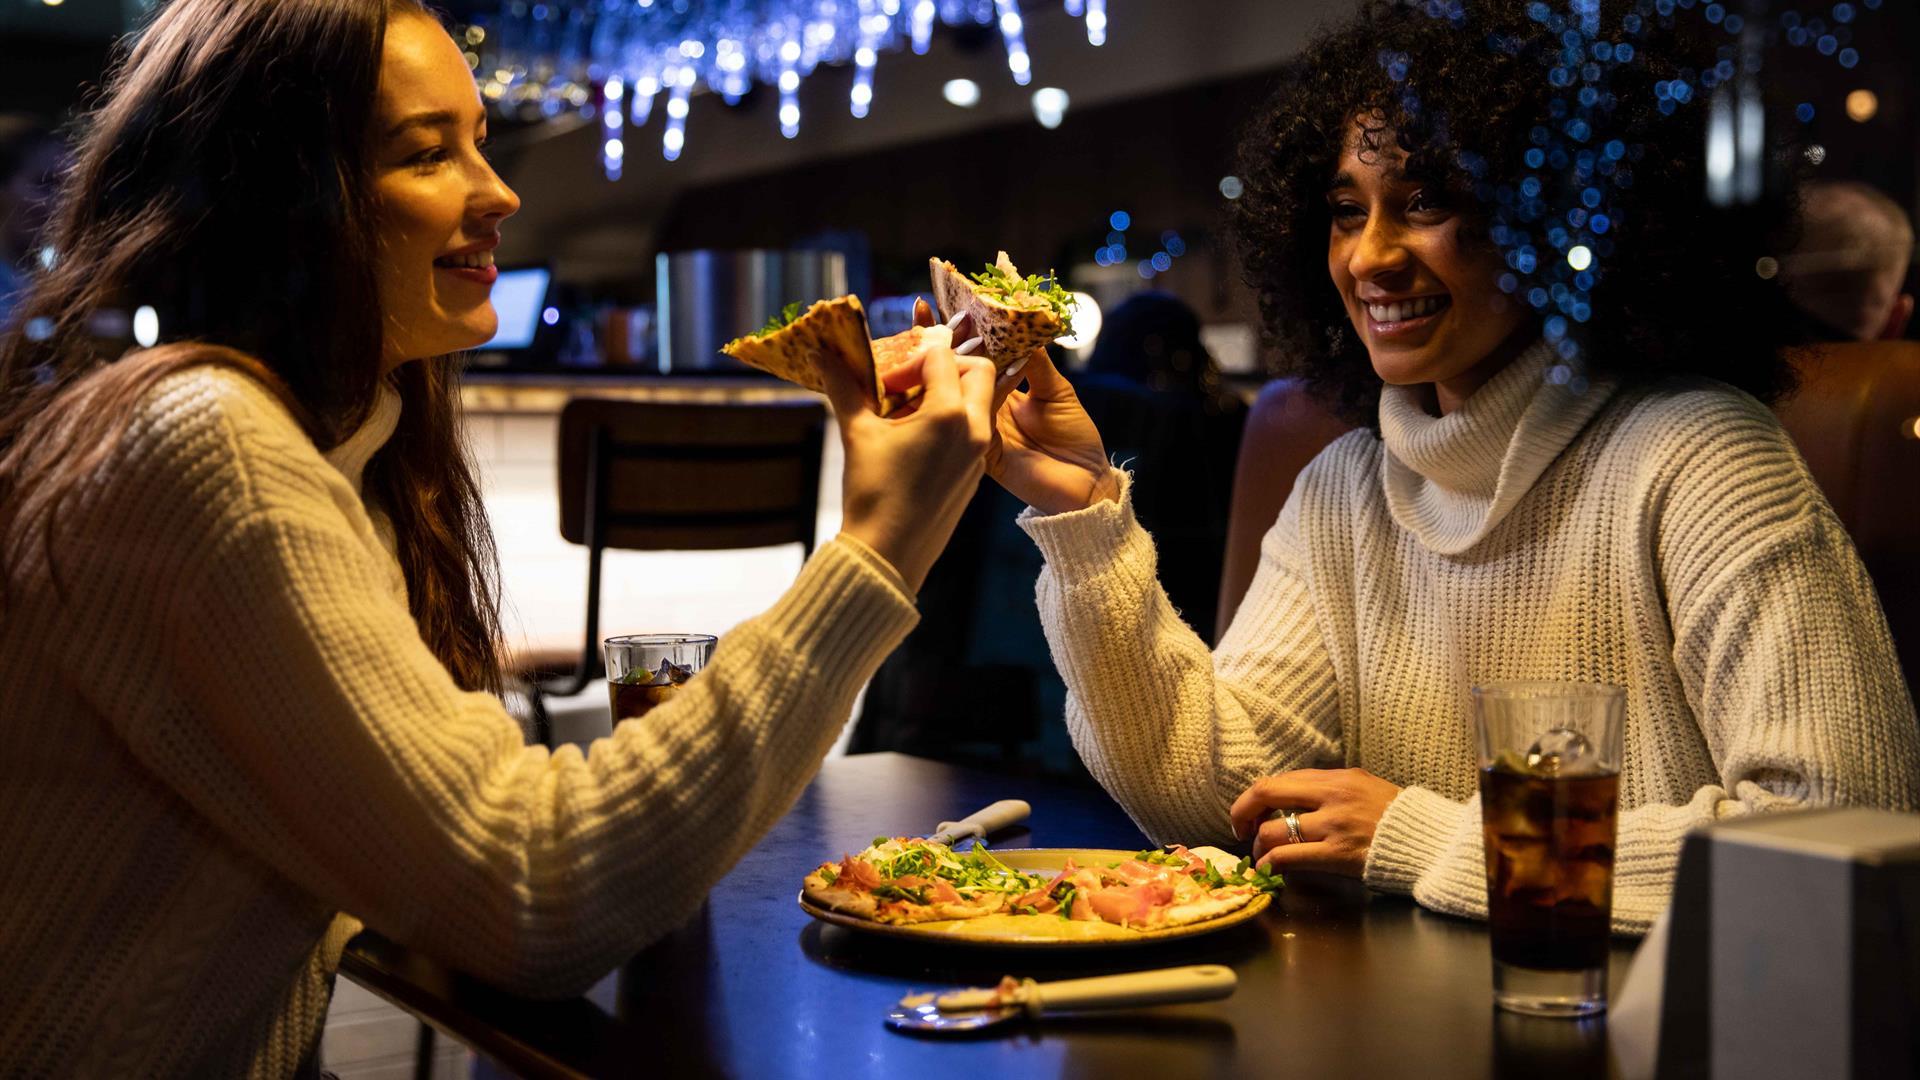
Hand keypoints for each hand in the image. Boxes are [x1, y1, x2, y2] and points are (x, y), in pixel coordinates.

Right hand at [817, 320, 994, 592]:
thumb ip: (844, 387)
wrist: (888, 556)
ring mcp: (979, 454)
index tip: (884, 384)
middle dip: (945, 368)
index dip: (908, 360)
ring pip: (979, 402)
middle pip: (978, 371)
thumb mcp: (857, 433)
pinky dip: (951, 422)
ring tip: (907, 414)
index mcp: (950, 415)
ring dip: (948, 395)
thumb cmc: (873, 494)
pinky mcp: (975, 474)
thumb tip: (821, 353)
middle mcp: (975, 430)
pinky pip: (974, 431)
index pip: (940, 358)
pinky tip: (914, 441)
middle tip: (908, 385)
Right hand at [905, 301, 1114, 515]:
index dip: (956, 332)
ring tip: (928, 339)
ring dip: (940, 367)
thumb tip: (1015, 326)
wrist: (1086, 481)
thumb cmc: (1074, 435)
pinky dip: (962, 399)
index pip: (973, 354)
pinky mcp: (981, 453)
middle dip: (935, 343)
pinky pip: (968, 422)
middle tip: (920, 316)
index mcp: (999, 388)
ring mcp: (978, 429)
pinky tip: (951, 377)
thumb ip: (1034, 361)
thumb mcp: (1056, 390)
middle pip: (953, 371)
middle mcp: (983, 406)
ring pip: (952, 395)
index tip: (936, 303)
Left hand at [1228, 768, 1402, 877]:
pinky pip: (1288, 856)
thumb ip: (1331, 790)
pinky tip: (1269, 870)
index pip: (1282, 779)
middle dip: (1243, 812)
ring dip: (1259, 846)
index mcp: (1339, 777)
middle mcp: (1333, 795)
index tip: (1252, 813)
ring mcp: (1334, 825)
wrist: (1431, 843)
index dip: (1257, 797)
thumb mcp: (1366, 789)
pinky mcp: (1338, 854)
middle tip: (1240, 831)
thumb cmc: (1398, 820)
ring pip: (1273, 830)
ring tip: (1262, 856)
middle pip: (1266, 792)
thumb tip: (1295, 799)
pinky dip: (1270, 863)